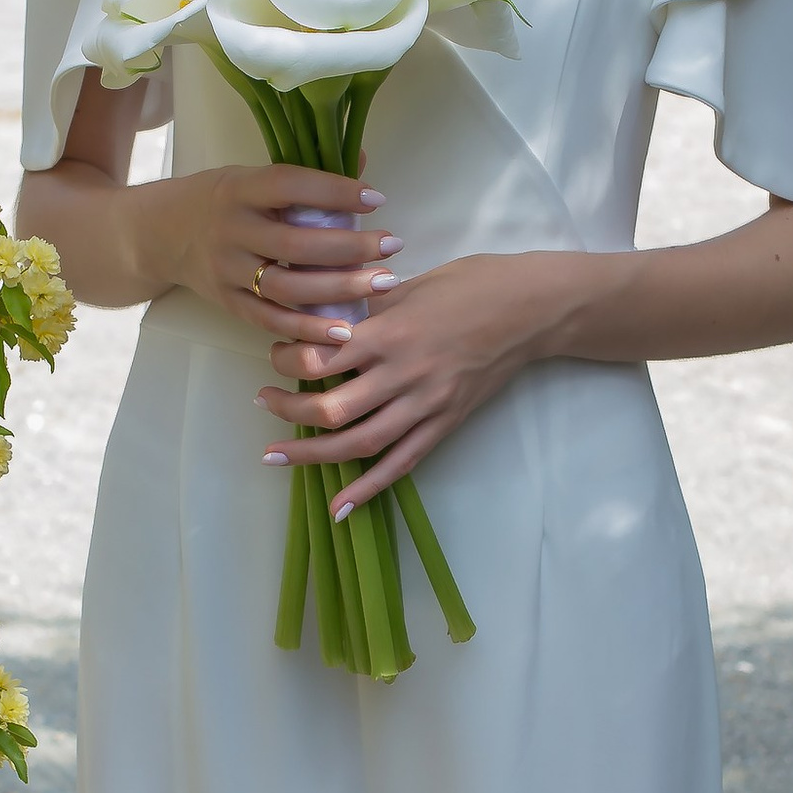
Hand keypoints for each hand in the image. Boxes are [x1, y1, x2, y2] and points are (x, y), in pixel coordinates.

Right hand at [173, 158, 400, 330]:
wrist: (159, 234)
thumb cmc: (219, 200)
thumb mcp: (250, 177)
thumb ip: (304, 176)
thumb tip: (363, 159)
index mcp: (240, 189)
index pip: (291, 186)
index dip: (335, 191)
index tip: (376, 199)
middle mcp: (231, 230)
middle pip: (294, 245)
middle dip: (349, 247)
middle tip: (392, 246)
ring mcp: (227, 270)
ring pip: (286, 287)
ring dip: (338, 290)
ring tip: (382, 284)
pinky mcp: (227, 303)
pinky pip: (270, 320)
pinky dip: (307, 329)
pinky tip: (344, 331)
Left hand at [260, 251, 561, 508]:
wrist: (530, 309)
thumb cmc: (470, 284)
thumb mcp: (409, 287)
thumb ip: (365, 310)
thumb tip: (320, 321)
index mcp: (391, 332)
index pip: (323, 357)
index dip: (288, 360)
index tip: (274, 355)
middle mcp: (404, 375)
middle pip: (332, 409)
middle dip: (288, 411)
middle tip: (263, 403)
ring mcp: (426, 405)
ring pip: (360, 444)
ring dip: (312, 455)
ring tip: (277, 456)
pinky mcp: (445, 424)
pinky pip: (401, 463)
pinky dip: (368, 489)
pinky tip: (339, 508)